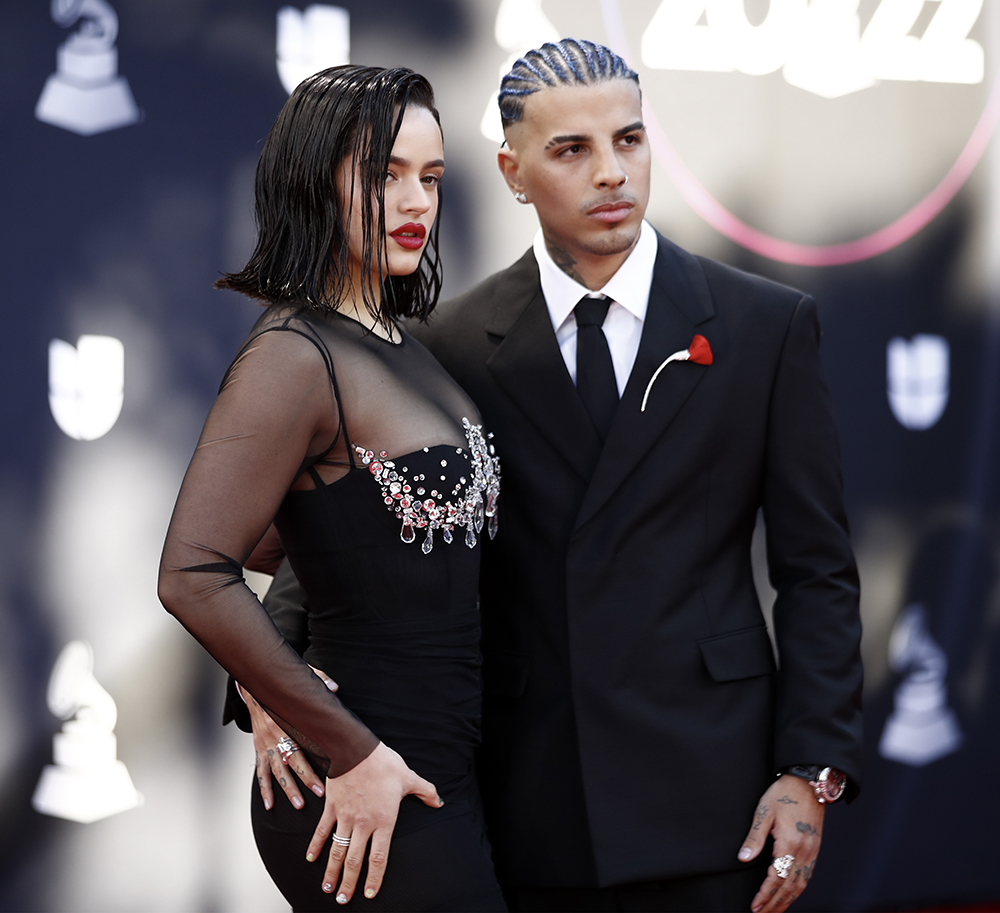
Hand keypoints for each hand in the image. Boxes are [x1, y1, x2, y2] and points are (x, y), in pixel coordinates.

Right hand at [241, 666, 337, 809]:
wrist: (255, 687)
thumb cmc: (282, 686)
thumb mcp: (301, 678)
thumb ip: (319, 682)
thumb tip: (334, 687)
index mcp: (287, 724)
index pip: (302, 749)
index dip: (312, 767)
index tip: (324, 782)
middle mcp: (275, 737)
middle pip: (291, 764)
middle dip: (304, 781)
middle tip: (316, 795)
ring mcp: (265, 745)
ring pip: (276, 772)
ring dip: (286, 789)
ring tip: (297, 804)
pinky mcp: (258, 748)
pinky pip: (261, 772)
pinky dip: (264, 788)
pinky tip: (269, 804)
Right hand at [305, 741, 441, 903]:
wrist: (356, 749)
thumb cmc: (383, 763)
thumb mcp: (409, 777)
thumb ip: (425, 792)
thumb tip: (439, 802)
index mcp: (384, 820)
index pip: (379, 857)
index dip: (375, 878)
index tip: (369, 894)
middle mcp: (363, 823)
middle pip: (355, 861)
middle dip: (349, 883)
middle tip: (343, 900)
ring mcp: (345, 816)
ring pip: (337, 851)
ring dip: (332, 872)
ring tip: (328, 889)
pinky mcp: (332, 807)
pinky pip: (322, 831)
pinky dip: (315, 846)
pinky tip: (311, 859)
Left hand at [738, 774, 824, 912]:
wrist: (808, 783)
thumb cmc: (784, 794)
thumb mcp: (764, 812)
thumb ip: (754, 838)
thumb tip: (743, 858)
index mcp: (790, 844)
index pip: (777, 878)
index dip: (765, 895)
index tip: (755, 906)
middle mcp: (804, 852)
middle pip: (790, 887)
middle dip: (775, 903)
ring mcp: (812, 851)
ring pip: (801, 884)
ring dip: (788, 900)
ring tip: (775, 910)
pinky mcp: (815, 848)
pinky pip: (807, 876)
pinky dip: (798, 889)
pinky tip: (791, 894)